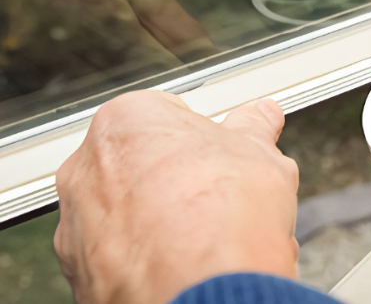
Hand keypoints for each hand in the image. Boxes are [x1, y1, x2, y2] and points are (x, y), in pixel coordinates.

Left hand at [54, 92, 298, 303]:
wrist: (205, 286)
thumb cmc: (224, 215)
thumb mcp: (259, 155)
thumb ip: (254, 129)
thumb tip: (260, 118)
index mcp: (127, 122)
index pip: (167, 116)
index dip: (204, 139)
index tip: (224, 156)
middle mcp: (88, 167)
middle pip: (141, 164)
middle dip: (178, 180)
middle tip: (219, 198)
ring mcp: (78, 222)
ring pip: (127, 213)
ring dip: (161, 220)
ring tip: (208, 237)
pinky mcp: (80, 270)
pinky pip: (117, 256)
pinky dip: (146, 258)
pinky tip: (185, 263)